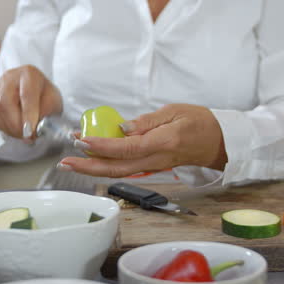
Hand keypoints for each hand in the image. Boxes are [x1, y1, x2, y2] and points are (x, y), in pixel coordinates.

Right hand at [0, 65, 62, 140]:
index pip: (27, 94)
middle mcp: (10, 76)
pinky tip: (13, 128)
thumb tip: (34, 128)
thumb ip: (46, 113)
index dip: (28, 114)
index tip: (30, 132)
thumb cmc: (45, 97)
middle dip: (16, 125)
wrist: (36, 92)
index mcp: (30, 74)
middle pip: (4, 102)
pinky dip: (1, 126)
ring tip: (22, 134)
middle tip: (28, 137)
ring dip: (9, 128)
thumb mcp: (54, 103)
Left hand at [59, 104, 226, 176]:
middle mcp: (155, 160)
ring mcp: (152, 166)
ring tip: (72, 159)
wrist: (218, 143)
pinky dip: (106, 165)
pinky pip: (125, 169)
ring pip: (118, 172)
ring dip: (93, 166)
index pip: (126, 148)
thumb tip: (122, 127)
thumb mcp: (175, 112)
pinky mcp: (151, 167)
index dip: (101, 146)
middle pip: (116, 168)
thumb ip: (147, 121)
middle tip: (65, 160)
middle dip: (88, 166)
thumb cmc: (200, 123)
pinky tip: (92, 157)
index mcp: (162, 143)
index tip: (81, 140)